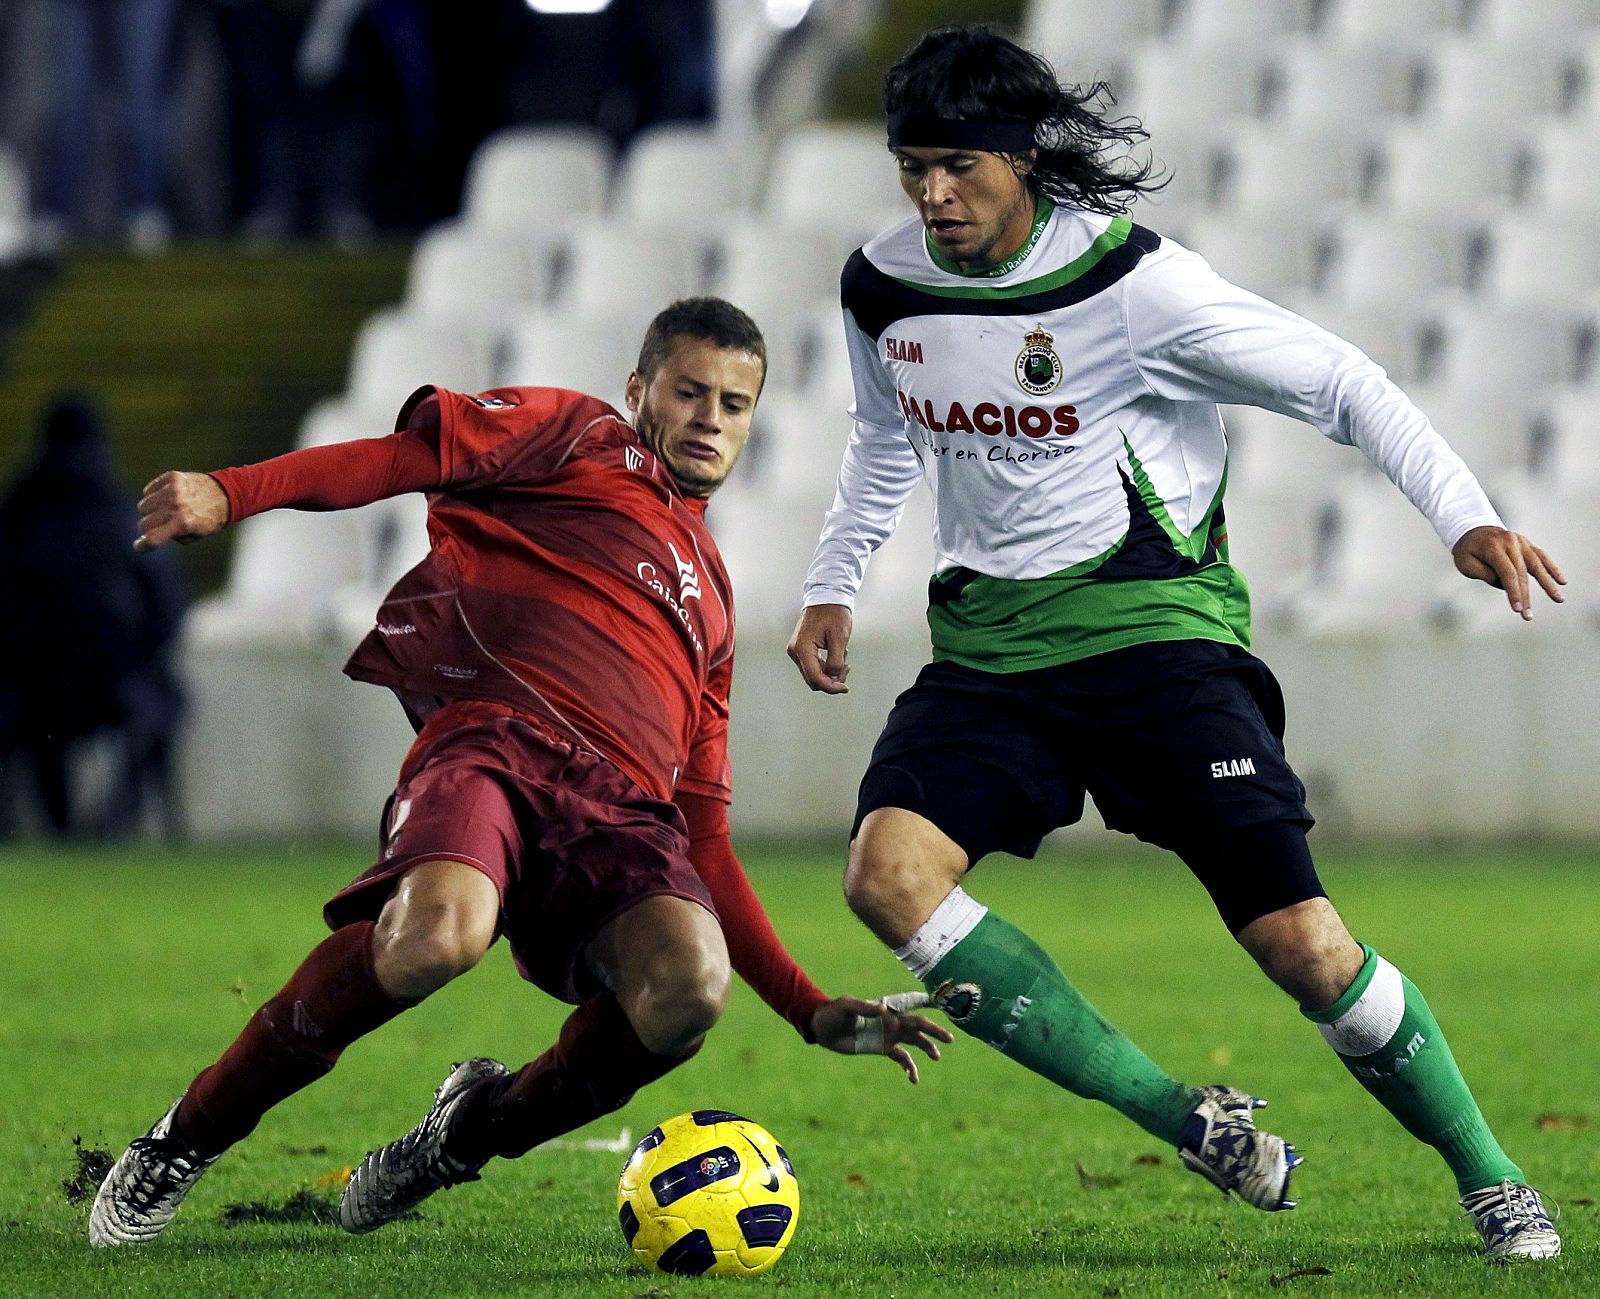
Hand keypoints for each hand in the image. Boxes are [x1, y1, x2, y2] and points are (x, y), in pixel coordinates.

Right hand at [135, 471, 230, 551]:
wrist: (226, 493)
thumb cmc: (211, 518)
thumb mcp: (196, 534)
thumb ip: (173, 536)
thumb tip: (151, 535)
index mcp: (182, 523)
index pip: (152, 538)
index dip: (142, 545)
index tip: (139, 546)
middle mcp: (175, 506)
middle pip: (144, 523)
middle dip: (148, 529)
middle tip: (157, 527)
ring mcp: (172, 490)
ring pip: (143, 506)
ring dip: (150, 511)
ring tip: (165, 510)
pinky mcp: (170, 477)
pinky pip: (148, 491)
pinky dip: (153, 496)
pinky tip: (166, 498)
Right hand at [787, 603, 852, 693]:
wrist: (826, 596)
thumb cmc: (833, 613)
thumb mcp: (839, 638)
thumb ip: (836, 661)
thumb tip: (835, 678)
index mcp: (802, 648)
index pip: (815, 677)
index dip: (831, 686)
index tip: (845, 688)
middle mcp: (795, 651)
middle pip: (812, 679)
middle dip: (831, 680)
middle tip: (847, 669)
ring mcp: (796, 650)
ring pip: (813, 674)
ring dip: (830, 673)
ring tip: (843, 658)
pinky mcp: (800, 649)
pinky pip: (813, 666)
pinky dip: (826, 666)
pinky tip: (837, 655)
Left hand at [810, 992, 953, 1083]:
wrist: (822, 1028)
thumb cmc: (834, 1012)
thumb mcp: (846, 1006)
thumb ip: (864, 1007)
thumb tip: (883, 1010)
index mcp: (886, 1009)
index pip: (911, 1003)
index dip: (927, 1003)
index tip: (944, 1004)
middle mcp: (892, 1022)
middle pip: (918, 1026)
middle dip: (935, 1031)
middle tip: (949, 1039)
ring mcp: (889, 1036)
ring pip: (914, 1042)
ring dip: (927, 1048)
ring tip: (936, 1057)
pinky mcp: (883, 1049)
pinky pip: (901, 1058)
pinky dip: (910, 1068)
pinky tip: (914, 1079)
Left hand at [1451, 525, 1564, 621]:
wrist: (1472, 529)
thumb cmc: (1467, 550)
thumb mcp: (1466, 564)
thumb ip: (1486, 575)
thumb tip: (1508, 586)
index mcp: (1494, 547)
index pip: (1507, 573)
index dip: (1513, 592)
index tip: (1518, 610)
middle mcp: (1510, 542)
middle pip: (1522, 573)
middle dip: (1526, 596)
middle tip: (1528, 616)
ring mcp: (1520, 542)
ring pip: (1537, 564)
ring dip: (1549, 583)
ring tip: (1559, 599)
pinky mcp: (1526, 544)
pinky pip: (1541, 556)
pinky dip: (1552, 568)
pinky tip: (1562, 581)